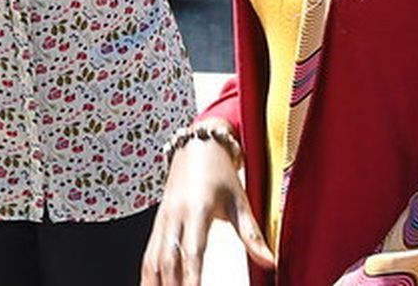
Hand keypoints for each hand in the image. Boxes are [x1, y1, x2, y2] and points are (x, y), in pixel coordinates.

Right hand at [141, 135, 272, 285]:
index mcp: (197, 209)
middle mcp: (175, 215)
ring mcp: (163, 218)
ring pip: (152, 258)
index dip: (191, 278)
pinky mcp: (158, 221)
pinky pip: (148, 252)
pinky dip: (147, 273)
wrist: (197, 145)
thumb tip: (270, 262)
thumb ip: (252, 234)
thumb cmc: (220, 172)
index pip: (192, 252)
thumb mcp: (239, 200)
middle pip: (168, 260)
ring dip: (153, 283)